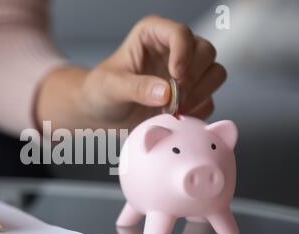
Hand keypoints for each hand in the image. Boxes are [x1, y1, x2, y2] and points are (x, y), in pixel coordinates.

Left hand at [37, 16, 225, 130]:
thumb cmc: (101, 92)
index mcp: (153, 34)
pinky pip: (210, 98)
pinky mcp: (191, 93)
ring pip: (215, 72)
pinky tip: (177, 118)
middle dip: (192, 78)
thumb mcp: (111, 87)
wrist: (103, 113)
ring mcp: (186, 71)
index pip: (180, 32)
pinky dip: (198, 110)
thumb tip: (167, 93)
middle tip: (173, 100)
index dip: (183, 53)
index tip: (175, 77)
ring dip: (200, 94)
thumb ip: (136, 87)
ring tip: (174, 111)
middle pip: (205, 51)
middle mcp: (174, 48)